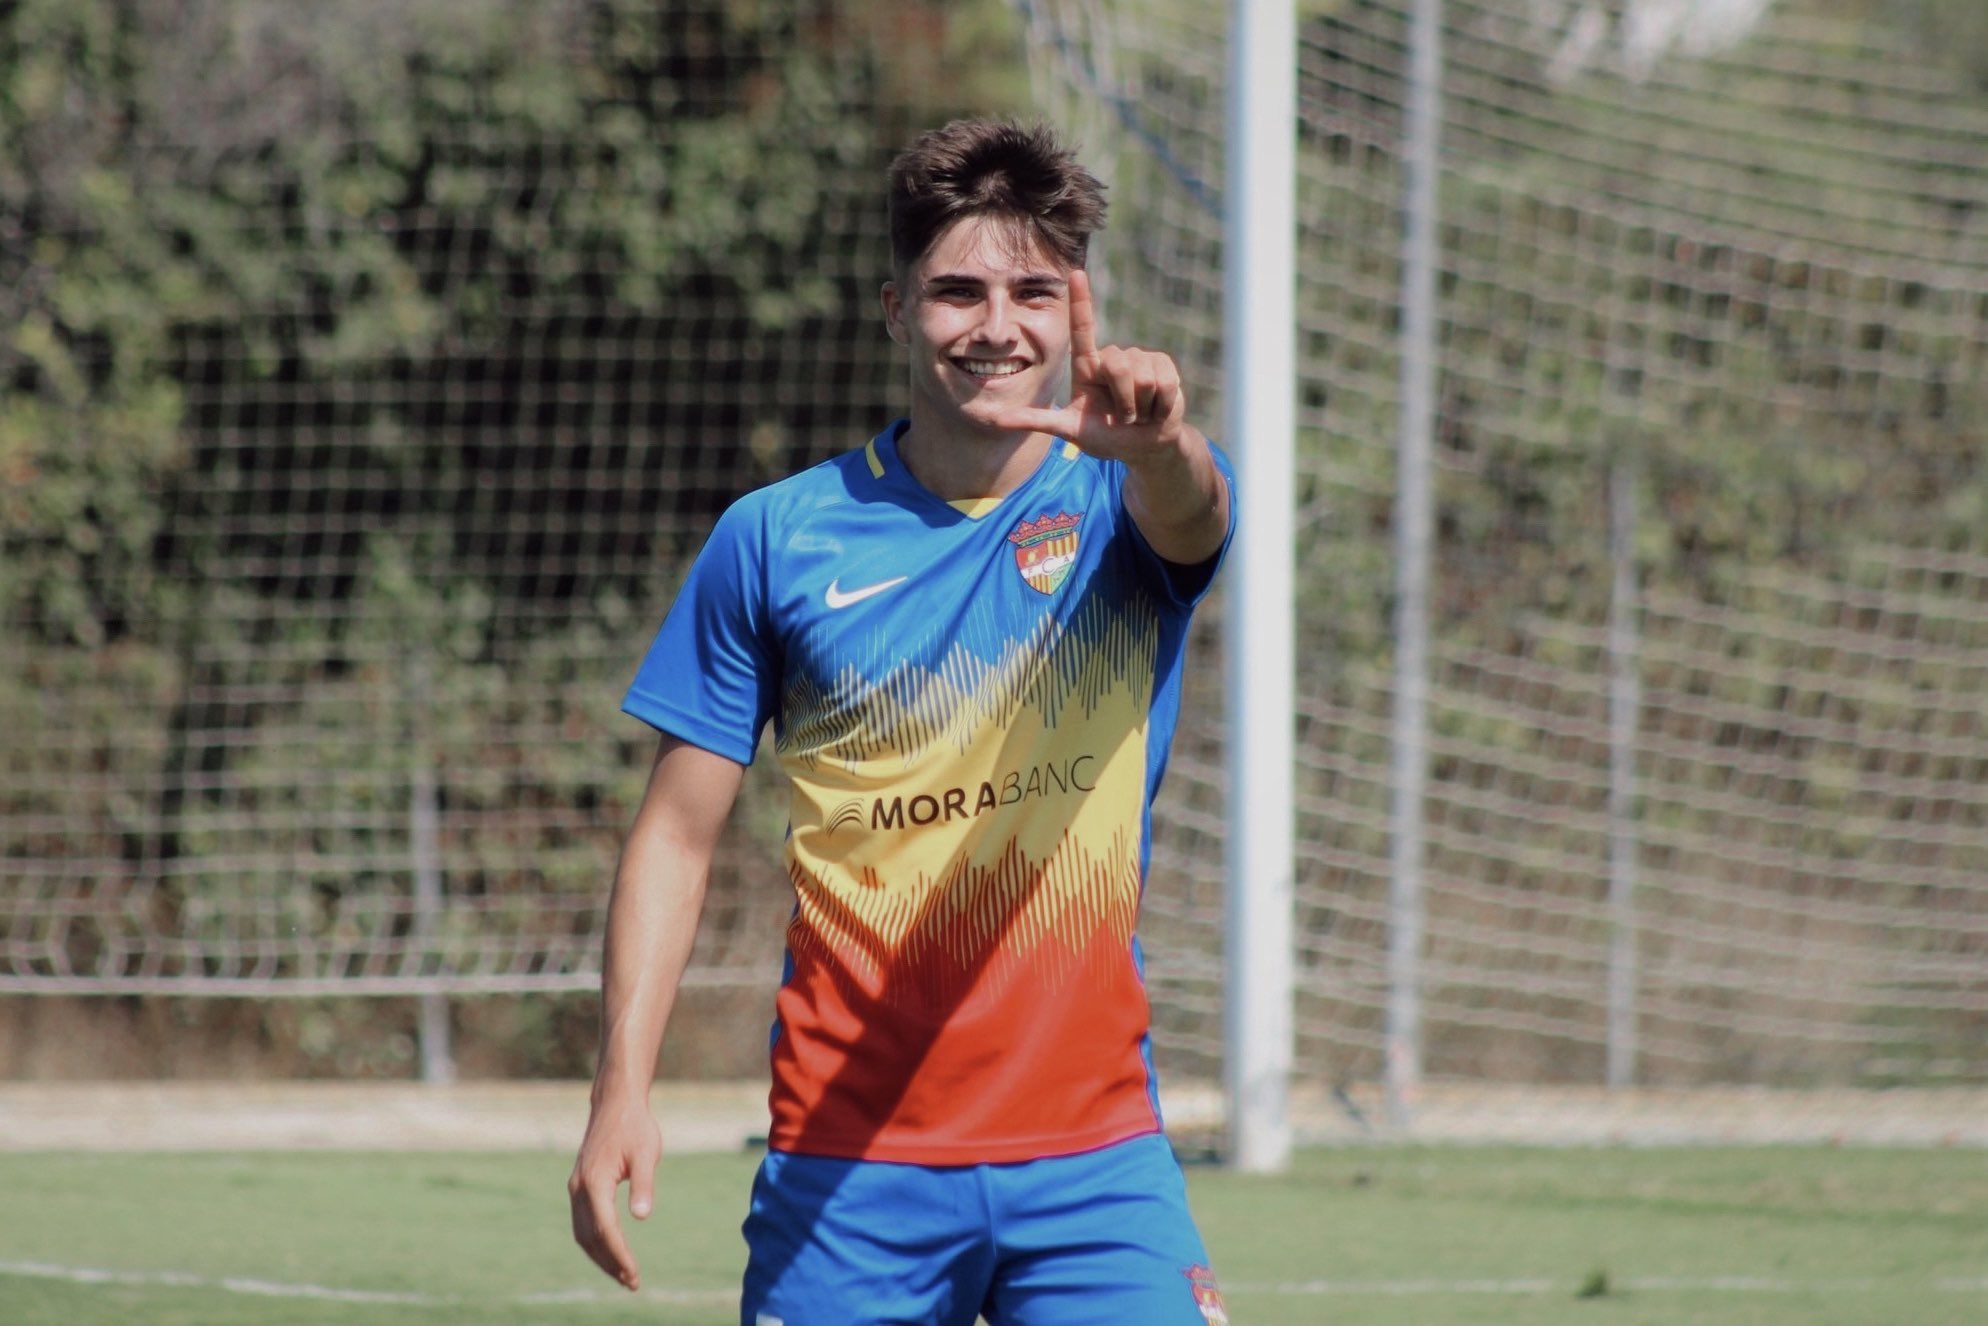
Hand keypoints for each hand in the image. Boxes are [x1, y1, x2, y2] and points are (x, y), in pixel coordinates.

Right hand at [567, 1093, 660, 1291]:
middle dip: (610, 1263)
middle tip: (632, 1282)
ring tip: (623, 1275)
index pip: (606, 1229)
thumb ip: (643, 1184)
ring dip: (601, 1256)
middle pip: (590, 1237)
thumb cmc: (635, 1127)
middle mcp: (579, 1188)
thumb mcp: (646, 1153)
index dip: (619, 1254)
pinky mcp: (579, 1187)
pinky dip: (595, 1242)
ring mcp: (576, 1188)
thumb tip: (642, 1216)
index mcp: (595, 1181)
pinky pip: (583, 1223)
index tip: (634, 1274)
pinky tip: (610, 1251)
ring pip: (583, 1233)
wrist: (616, 1104)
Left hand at [991, 268, 1187, 464]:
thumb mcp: (1069, 430)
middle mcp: (1112, 356)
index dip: (1080, 301)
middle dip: (1122, 401)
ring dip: (1140, 407)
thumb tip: (995, 420)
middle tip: (1122, 417)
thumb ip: (1037, 421)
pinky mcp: (1164, 365)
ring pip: (1141, 376)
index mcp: (1087, 365)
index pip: (1082, 328)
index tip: (1075, 273)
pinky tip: (1156, 409)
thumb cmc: (1104, 437)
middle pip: (1117, 365)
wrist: (1144, 446)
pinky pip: (1164, 382)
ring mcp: (1140, 358)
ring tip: (1138, 414)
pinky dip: (1160, 405)